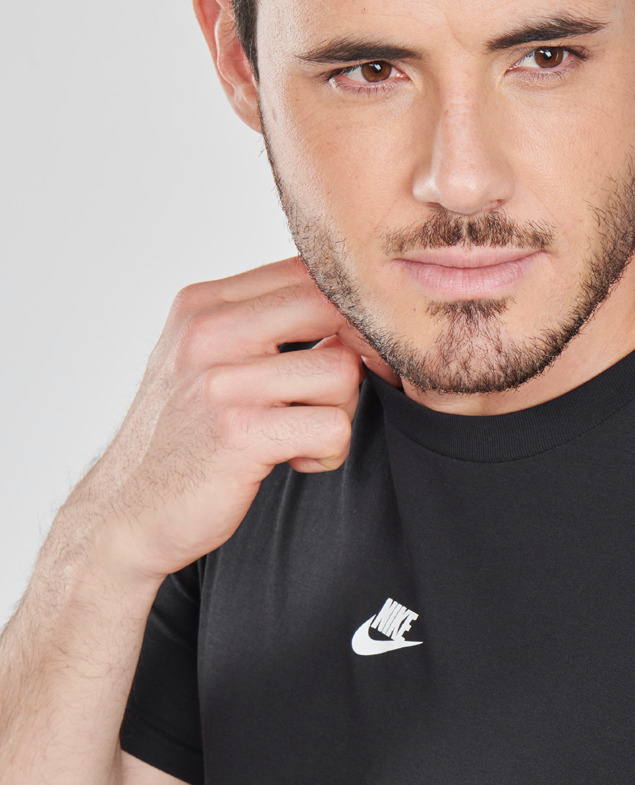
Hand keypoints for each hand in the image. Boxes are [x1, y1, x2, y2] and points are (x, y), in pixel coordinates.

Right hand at [74, 257, 363, 584]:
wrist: (125, 513)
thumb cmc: (181, 440)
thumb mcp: (205, 361)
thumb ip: (260, 324)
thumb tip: (348, 307)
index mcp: (204, 305)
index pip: (308, 272)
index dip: (351, 311)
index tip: (351, 352)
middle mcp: (208, 332)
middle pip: (332, 308)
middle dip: (358, 356)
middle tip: (337, 396)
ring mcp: (221, 382)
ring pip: (342, 371)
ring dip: (339, 412)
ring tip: (304, 434)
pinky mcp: (238, 433)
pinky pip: (332, 428)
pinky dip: (329, 452)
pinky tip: (296, 460)